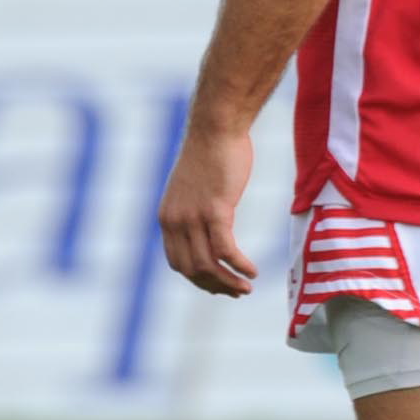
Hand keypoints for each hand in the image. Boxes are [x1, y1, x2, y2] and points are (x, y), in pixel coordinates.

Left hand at [158, 117, 257, 296]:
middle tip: (237, 292)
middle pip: (191, 270)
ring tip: (246, 287)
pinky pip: (225, 250)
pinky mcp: (215, 209)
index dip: (198, 280)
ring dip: (229, 282)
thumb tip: (209, 230)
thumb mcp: (193, 190)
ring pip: (208, 265)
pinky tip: (252, 271)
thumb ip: (195, 212)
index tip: (219, 285)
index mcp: (167, 218)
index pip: (177, 263)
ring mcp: (193, 216)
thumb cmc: (211, 155)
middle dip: (215, 286)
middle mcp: (175, 221)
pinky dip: (239, 266)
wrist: (216, 128)